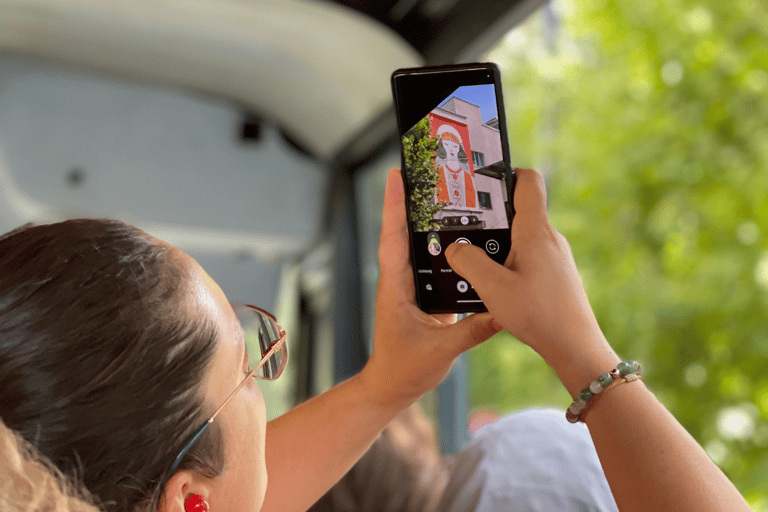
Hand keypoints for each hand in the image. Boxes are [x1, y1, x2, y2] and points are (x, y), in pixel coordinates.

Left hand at [358, 168, 500, 407]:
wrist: (394, 386)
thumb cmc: (405, 369)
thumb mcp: (441, 351)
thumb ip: (472, 331)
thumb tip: (503, 311)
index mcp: (395, 288)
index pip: (392, 240)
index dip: (394, 207)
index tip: (396, 175)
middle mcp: (400, 280)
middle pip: (403, 232)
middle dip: (412, 199)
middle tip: (426, 169)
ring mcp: (412, 285)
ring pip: (418, 244)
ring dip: (428, 218)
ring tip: (448, 190)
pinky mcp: (425, 293)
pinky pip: (433, 261)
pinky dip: (445, 244)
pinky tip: (465, 233)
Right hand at [444, 169, 618, 387]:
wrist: (575, 346)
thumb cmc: (539, 315)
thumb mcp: (492, 288)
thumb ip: (468, 262)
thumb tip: (454, 248)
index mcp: (535, 232)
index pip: (528, 181)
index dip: (507, 173)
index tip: (483, 181)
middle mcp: (549, 238)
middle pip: (519, 210)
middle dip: (490, 216)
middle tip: (464, 226)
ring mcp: (555, 256)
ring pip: (522, 237)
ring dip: (498, 245)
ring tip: (474, 261)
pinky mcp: (556, 274)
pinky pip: (529, 257)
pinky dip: (509, 263)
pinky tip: (495, 285)